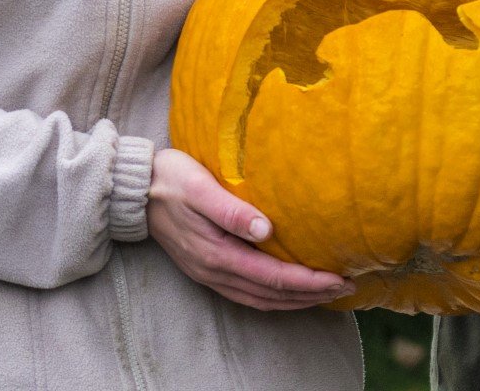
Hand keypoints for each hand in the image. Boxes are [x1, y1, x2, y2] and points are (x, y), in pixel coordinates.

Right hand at [147, 148, 353, 309]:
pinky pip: (246, 293)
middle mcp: (215, 270)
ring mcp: (209, 273)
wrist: (134, 190)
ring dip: (294, 300)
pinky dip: (273, 297)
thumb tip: (266, 229)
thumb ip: (231, 211)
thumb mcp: (200, 187)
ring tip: (325, 293)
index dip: (308, 282)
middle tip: (345, 287)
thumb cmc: (171, 179)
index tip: (339, 278)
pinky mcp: (206, 268)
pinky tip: (287, 290)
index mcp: (217, 253)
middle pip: (270, 295)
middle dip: (310, 294)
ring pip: (259, 299)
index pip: (273, 277)